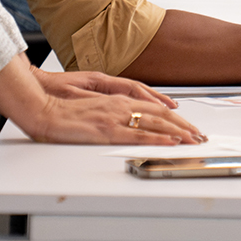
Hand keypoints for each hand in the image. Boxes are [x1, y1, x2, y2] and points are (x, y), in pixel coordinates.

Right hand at [0, 55, 204, 144]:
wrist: (41, 105)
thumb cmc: (61, 106)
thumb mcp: (91, 102)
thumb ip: (110, 108)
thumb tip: (126, 118)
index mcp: (118, 99)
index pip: (155, 108)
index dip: (174, 117)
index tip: (189, 126)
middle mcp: (121, 105)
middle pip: (161, 115)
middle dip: (183, 126)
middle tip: (200, 135)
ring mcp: (114, 117)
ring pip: (155, 123)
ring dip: (178, 132)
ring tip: (194, 139)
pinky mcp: (105, 130)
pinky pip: (137, 135)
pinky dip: (157, 138)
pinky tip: (170, 142)